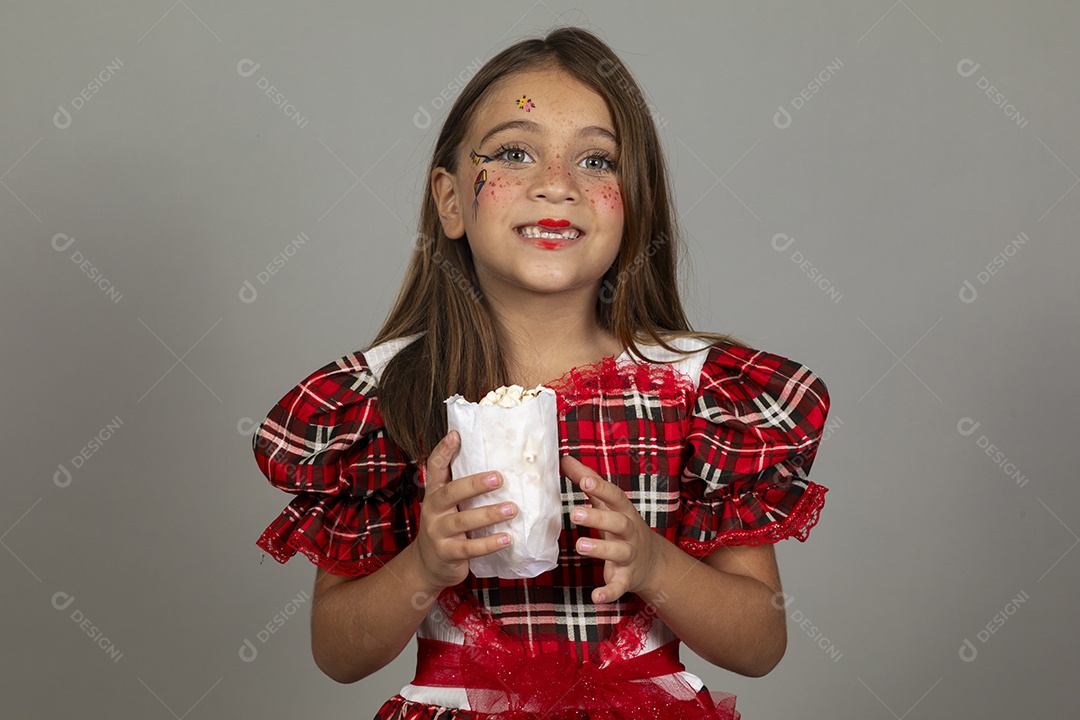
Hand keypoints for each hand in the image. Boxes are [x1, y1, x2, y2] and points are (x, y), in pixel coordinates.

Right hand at [414, 430, 516, 590]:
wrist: (427, 566)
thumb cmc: (446, 529)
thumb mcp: (448, 507)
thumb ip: (463, 491)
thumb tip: (499, 467)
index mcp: (434, 494)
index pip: (434, 468)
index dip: (443, 451)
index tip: (456, 435)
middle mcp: (433, 510)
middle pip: (451, 492)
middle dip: (475, 484)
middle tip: (499, 478)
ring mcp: (437, 532)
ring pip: (463, 521)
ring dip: (489, 514)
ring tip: (512, 509)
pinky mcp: (446, 553)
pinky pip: (469, 548)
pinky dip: (489, 543)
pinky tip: (506, 538)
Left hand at [561, 455, 661, 603]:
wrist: (652, 561)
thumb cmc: (621, 525)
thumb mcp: (608, 503)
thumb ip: (587, 481)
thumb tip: (563, 458)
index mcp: (623, 511)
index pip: (613, 495)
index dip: (599, 487)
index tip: (583, 479)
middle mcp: (629, 532)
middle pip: (618, 522)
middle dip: (598, 517)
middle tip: (574, 513)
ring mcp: (629, 556)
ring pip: (619, 551)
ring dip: (600, 548)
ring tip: (579, 546)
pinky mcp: (627, 578)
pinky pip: (619, 586)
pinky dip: (609, 592)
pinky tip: (595, 596)